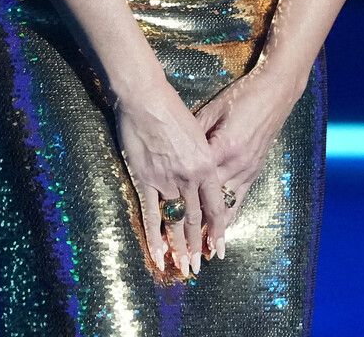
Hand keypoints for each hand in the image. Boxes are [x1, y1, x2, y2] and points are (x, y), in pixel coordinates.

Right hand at [114, 87, 225, 279]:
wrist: (145, 97)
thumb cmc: (171, 109)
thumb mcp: (198, 132)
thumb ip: (201, 157)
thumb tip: (202, 176)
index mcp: (207, 165)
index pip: (216, 207)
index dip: (218, 230)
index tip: (218, 247)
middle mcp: (191, 177)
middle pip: (196, 219)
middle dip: (197, 246)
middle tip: (198, 267)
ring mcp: (168, 180)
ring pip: (176, 221)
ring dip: (179, 247)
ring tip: (183, 267)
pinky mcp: (146, 179)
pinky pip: (151, 214)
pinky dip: (154, 236)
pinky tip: (156, 253)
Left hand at [192, 67, 300, 251]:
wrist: (274, 92)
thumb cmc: (240, 97)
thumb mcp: (211, 110)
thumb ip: (194, 134)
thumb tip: (176, 151)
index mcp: (222, 149)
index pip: (197, 183)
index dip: (184, 203)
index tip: (171, 220)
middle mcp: (237, 164)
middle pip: (214, 202)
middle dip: (202, 228)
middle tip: (191, 250)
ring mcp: (249, 168)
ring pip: (230, 205)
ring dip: (220, 229)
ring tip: (210, 250)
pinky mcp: (256, 168)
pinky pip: (241, 196)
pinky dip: (232, 214)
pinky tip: (225, 227)